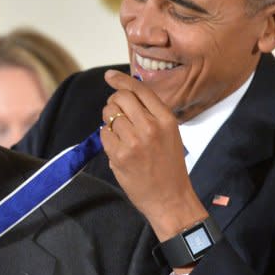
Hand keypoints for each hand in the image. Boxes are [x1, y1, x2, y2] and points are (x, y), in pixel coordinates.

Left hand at [100, 70, 208, 242]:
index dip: (121, 80)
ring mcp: (134, 141)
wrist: (170, 199)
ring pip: (109, 115)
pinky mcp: (120, 156)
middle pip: (120, 98)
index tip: (109, 76)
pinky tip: (117, 147)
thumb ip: (151, 114)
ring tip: (119, 133)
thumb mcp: (170, 134)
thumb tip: (125, 94)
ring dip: (109, 120)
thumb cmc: (169, 166)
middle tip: (115, 113)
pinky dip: (106, 138)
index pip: (139, 89)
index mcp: (166, 119)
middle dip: (113, 102)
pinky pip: (103, 134)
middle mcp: (150, 126)